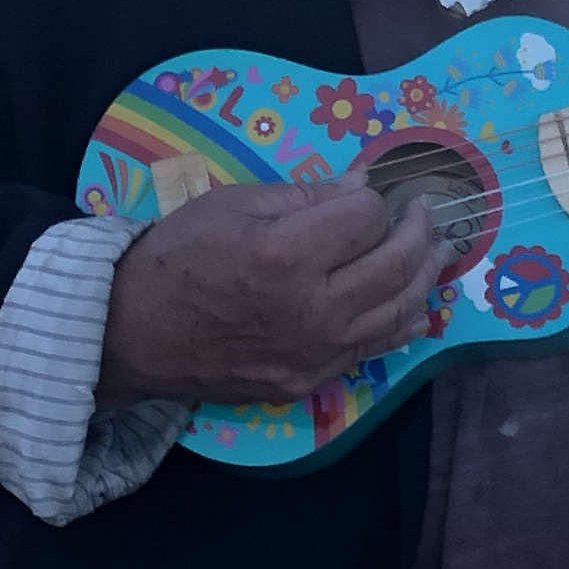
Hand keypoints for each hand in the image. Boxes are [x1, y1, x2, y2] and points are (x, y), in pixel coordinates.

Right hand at [99, 177, 443, 407]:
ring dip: (425, 277)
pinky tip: (412, 305)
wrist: (134, 333)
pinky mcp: (309, 382)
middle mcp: (311, 309)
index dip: (373, 198)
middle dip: (419, 232)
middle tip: (425, 214)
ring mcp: (315, 353)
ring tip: (434, 253)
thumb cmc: (177, 257)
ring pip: (398, 313)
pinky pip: (373, 349)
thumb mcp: (233, 203)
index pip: (366, 217)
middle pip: (396, 265)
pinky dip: (402, 322)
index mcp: (287, 254)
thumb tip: (363, 186)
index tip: (367, 193)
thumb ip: (305, 195)